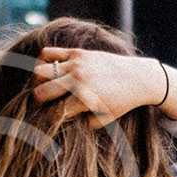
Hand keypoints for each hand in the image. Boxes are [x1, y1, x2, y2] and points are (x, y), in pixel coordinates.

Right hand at [30, 46, 164, 126]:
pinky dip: (42, 61)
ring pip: (40, 71)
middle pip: (42, 92)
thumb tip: (64, 120)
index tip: (52, 118)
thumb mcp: (105, 119)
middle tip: (44, 103)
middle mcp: (78, 80)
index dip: (51, 118)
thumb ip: (84, 123)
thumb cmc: (122, 102)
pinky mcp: (77, 52)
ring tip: (43, 85)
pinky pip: (49, 53)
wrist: (139, 78)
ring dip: (38, 81)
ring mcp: (76, 64)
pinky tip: (46, 69)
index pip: (55, 112)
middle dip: (40, 100)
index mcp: (84, 99)